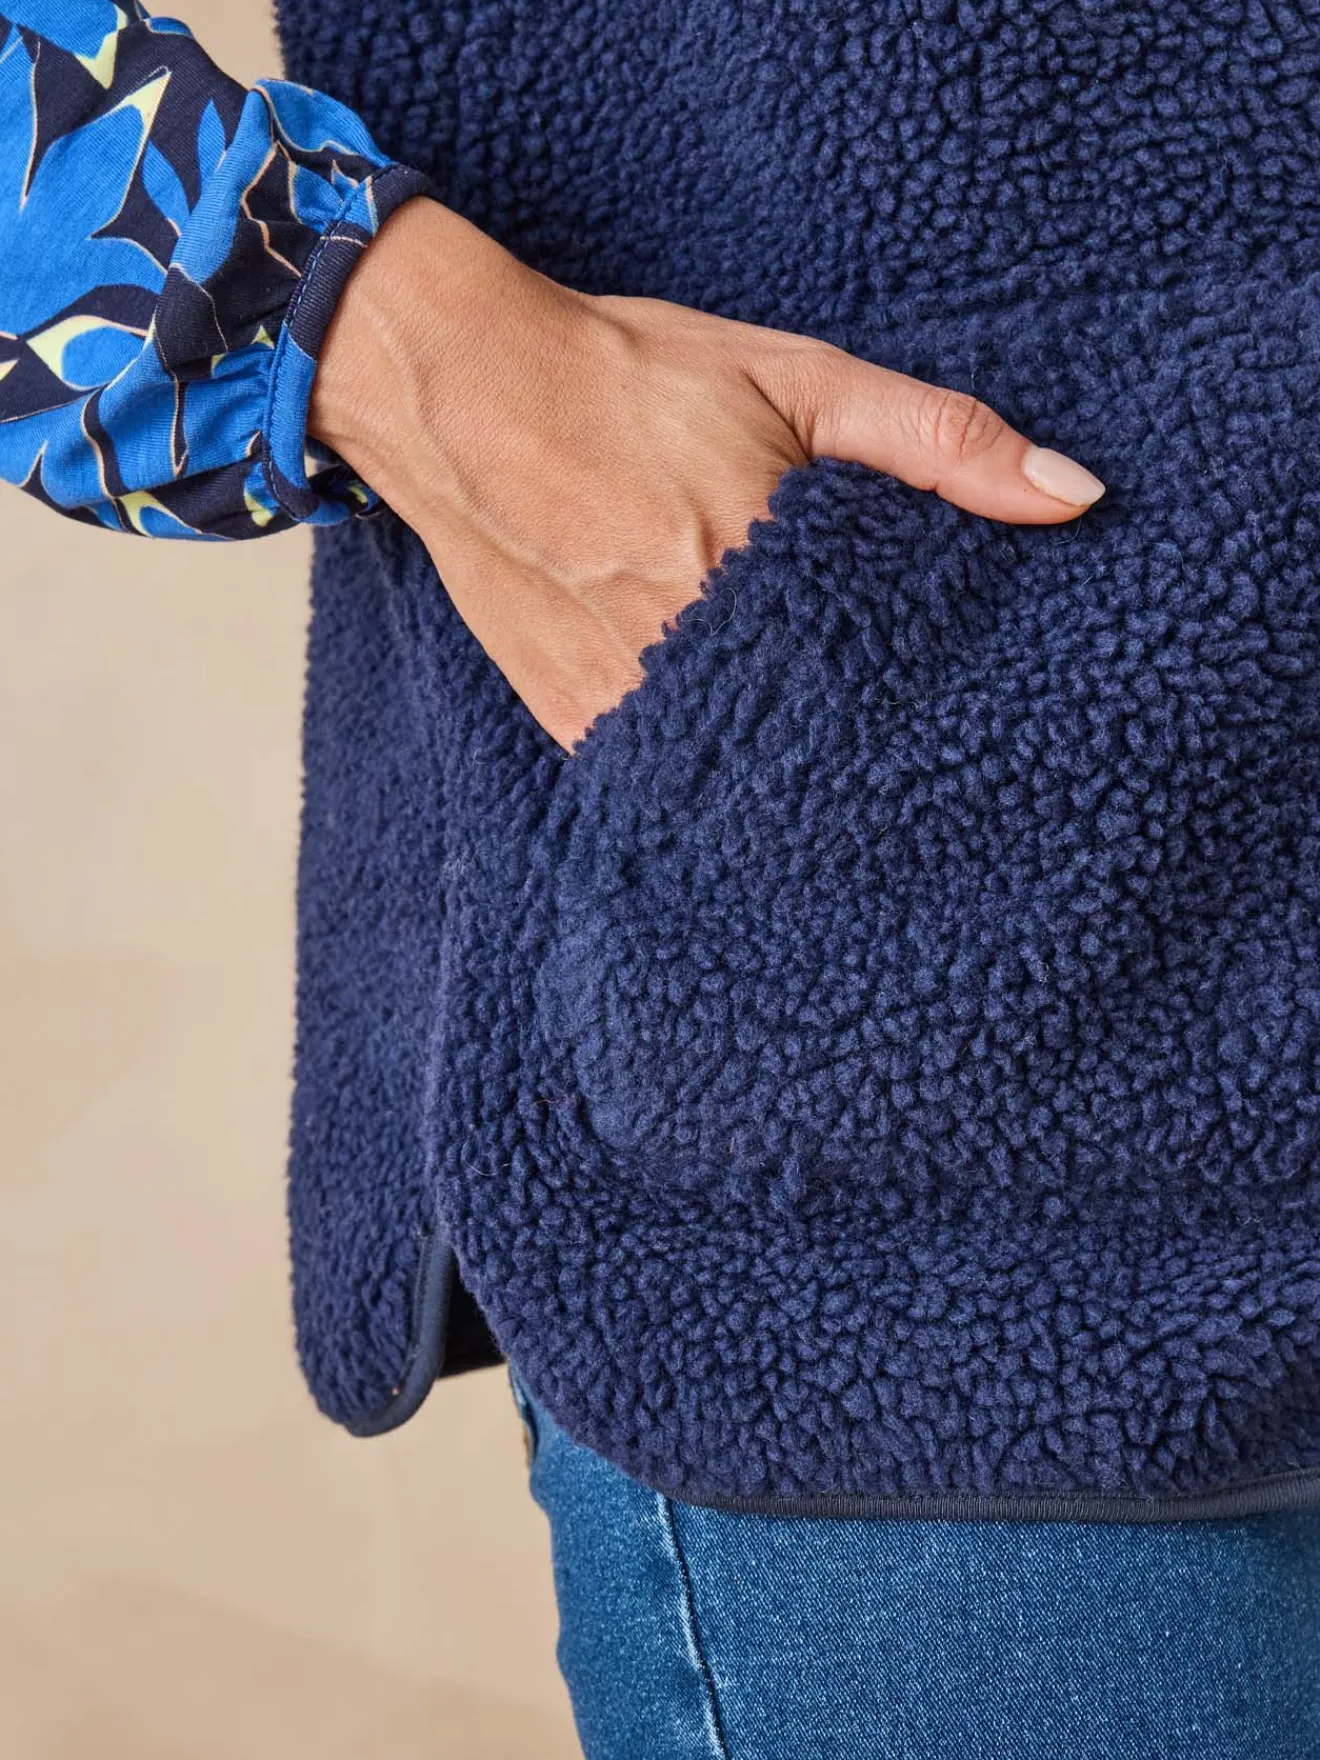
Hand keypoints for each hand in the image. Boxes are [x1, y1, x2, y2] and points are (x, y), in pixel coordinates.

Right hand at [310, 198, 1104, 752]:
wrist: (460, 389)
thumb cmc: (632, 375)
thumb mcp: (798, 377)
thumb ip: (939, 440)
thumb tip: (1074, 495)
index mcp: (759, 562)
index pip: (886, 683)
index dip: (927, 714)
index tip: (959, 738)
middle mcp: (687, 643)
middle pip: (817, 746)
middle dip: (863, 760)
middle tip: (912, 789)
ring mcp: (619, 692)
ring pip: (737, 780)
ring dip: (785, 781)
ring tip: (826, 780)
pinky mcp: (568, 717)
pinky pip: (660, 777)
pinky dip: (703, 777)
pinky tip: (735, 763)